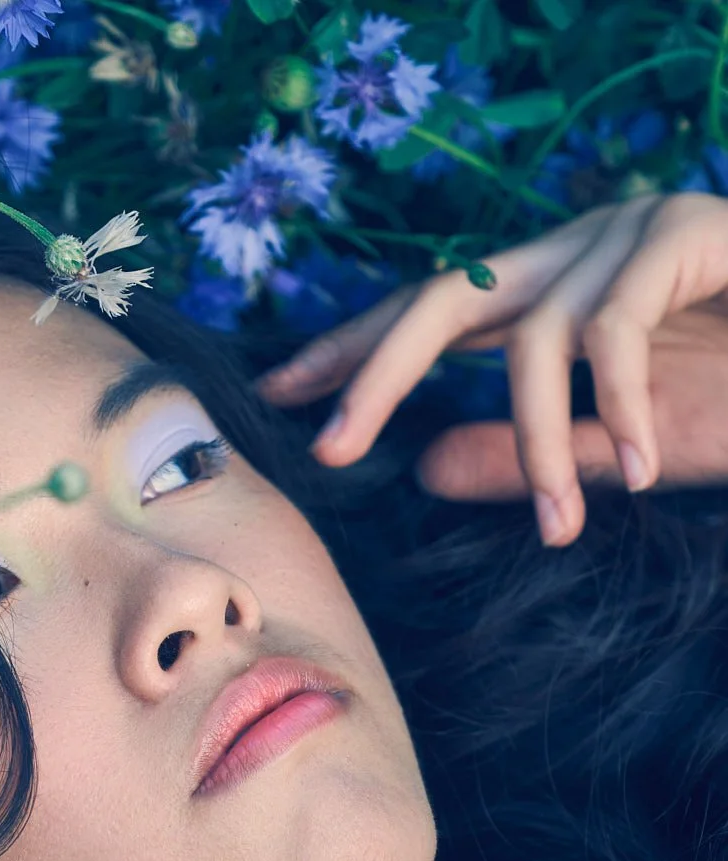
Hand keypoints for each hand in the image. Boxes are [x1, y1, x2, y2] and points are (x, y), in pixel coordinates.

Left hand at [257, 194, 727, 546]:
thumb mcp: (612, 450)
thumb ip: (526, 457)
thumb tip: (424, 470)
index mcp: (546, 288)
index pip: (425, 311)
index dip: (351, 350)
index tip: (275, 394)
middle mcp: (573, 248)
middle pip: (441, 296)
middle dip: (374, 372)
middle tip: (328, 449)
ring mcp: (629, 233)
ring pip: (534, 339)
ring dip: (537, 446)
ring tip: (560, 525)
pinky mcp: (687, 234)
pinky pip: (615, 333)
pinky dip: (615, 413)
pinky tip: (629, 473)